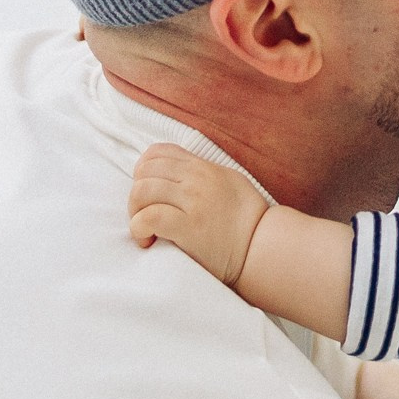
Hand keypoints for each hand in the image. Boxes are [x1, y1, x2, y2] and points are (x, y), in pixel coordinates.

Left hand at [127, 143, 270, 286]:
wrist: (264, 247)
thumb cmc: (248, 220)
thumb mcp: (229, 181)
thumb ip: (202, 173)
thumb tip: (176, 172)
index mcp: (203, 167)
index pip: (158, 152)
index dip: (143, 170)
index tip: (147, 191)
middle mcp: (196, 179)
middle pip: (144, 171)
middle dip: (136, 194)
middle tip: (144, 215)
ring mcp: (192, 202)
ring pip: (142, 191)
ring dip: (135, 212)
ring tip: (146, 230)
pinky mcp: (189, 227)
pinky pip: (149, 217)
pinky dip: (139, 228)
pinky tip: (147, 240)